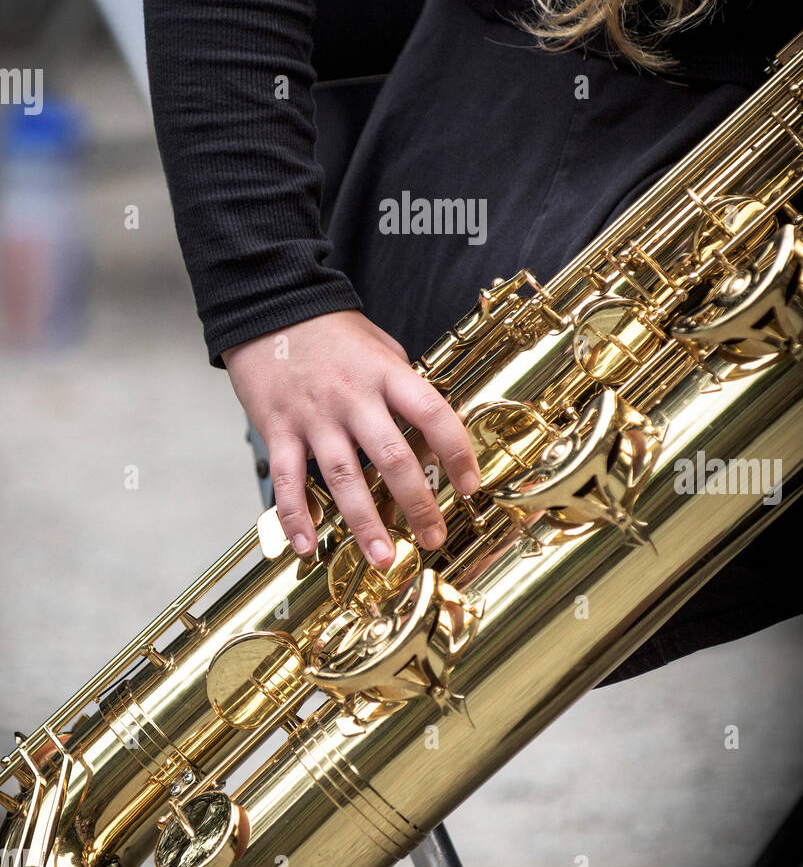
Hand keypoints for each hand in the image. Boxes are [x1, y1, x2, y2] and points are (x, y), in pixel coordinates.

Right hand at [223, 311, 479, 568]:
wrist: (268, 309)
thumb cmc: (330, 331)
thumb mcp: (381, 345)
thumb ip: (403, 385)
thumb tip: (432, 428)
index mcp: (386, 373)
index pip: (432, 413)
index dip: (457, 451)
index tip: (471, 485)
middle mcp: (353, 397)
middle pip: (392, 456)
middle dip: (417, 503)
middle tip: (432, 536)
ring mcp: (314, 416)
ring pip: (343, 477)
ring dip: (364, 522)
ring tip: (382, 557)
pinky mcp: (278, 429)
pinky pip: (287, 480)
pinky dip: (295, 516)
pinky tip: (307, 546)